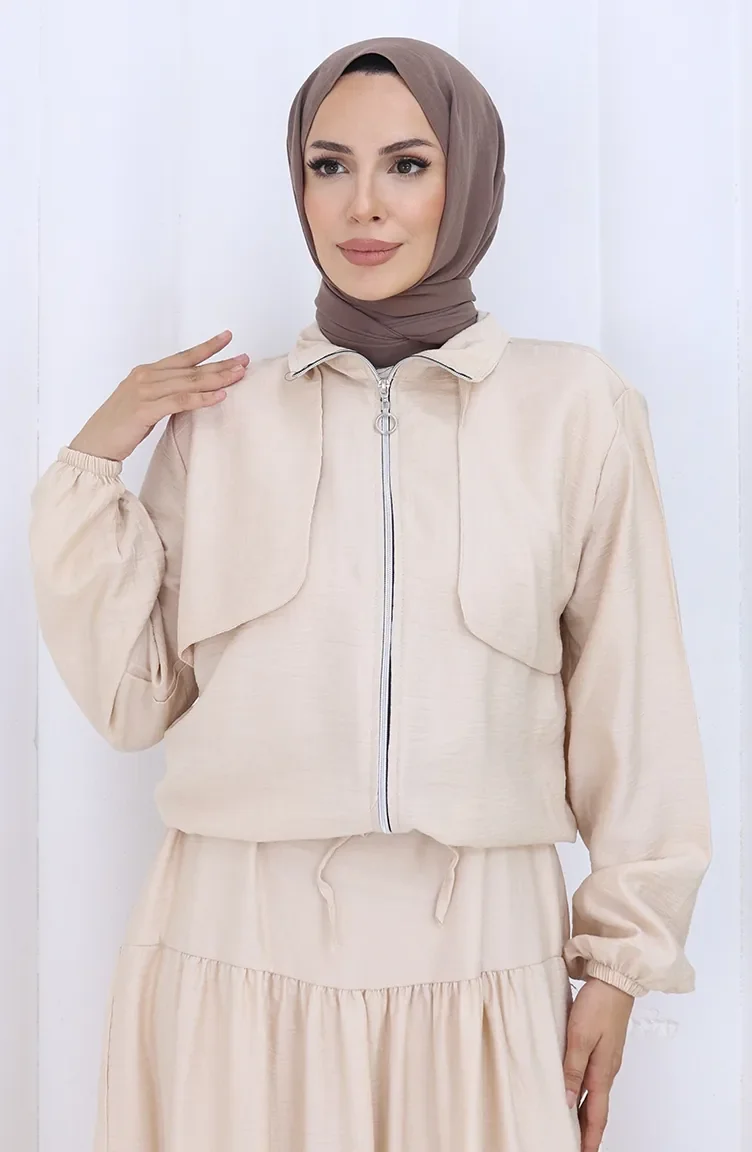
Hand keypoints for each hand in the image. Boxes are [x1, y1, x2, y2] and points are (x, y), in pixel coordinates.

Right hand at [69, 330, 249, 461]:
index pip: (182, 357)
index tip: (227, 338)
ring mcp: (144, 391)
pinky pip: (179, 401)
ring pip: (188, 382)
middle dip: (220, 363)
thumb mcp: (144, 405)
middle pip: (190, 368)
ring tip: (238, 375)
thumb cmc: (118, 428)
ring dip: (216, 378)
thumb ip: (164, 395)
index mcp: (145, 373)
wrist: (94, 444)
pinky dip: (201, 398)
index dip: (206, 348)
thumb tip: (189, 394)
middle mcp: (145, 376)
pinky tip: (219, 396)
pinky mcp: (144, 409)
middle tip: (244, 359)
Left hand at [563, 976, 633, 1151]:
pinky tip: (573, 1088)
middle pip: (596, 1109)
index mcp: (602, 1072)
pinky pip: (592, 1077)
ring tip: (570, 1124)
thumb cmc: (598, 1005)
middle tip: (573, 1144)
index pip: (596, 1116)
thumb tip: (568, 1102)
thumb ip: (572, 1070)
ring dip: (585, 1112)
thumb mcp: (579, 1038)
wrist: (615, 978)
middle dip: (586, 1130)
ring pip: (594, 1093)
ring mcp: (606, 1057)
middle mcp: (607, 1069)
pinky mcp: (603, 1045)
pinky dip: (584, 1090)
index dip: (589, 1139)